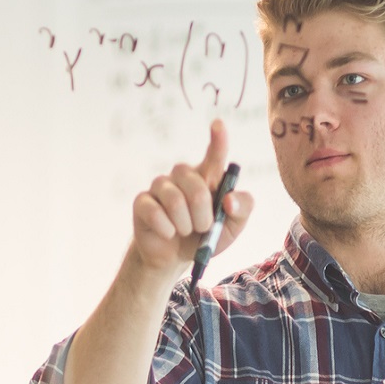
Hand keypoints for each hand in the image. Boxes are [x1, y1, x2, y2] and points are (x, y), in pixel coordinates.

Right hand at [127, 118, 255, 278]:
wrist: (175, 258)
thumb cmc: (206, 237)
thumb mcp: (233, 227)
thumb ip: (242, 210)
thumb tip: (229, 200)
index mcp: (208, 177)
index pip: (214, 154)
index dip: (218, 140)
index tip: (218, 124)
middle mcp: (183, 176)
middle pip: (195, 184)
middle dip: (203, 214)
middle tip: (203, 228)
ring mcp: (161, 186)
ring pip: (175, 200)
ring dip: (185, 224)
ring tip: (185, 232)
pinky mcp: (142, 201)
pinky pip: (155, 213)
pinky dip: (166, 230)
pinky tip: (167, 233)